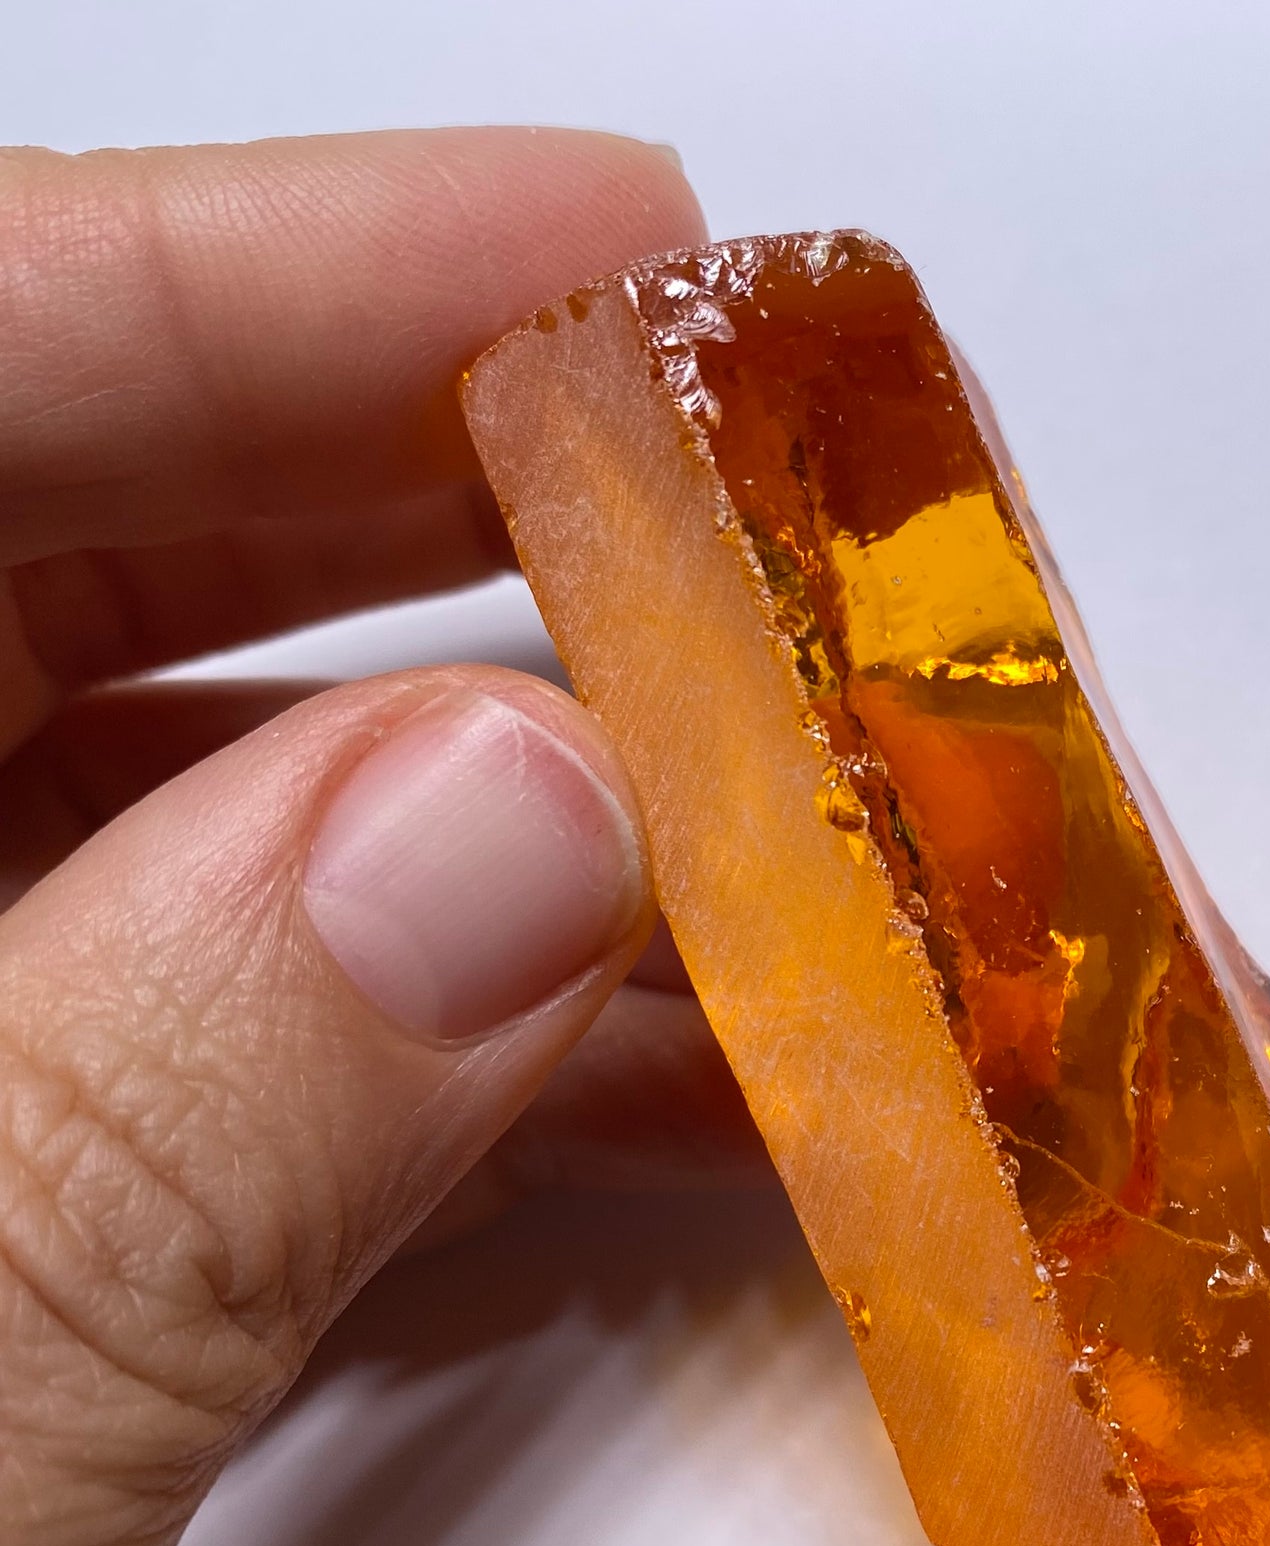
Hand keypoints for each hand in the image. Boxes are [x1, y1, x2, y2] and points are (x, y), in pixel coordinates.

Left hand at [0, 130, 760, 1545]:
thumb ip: (147, 1150)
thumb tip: (520, 826)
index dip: (259, 280)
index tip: (604, 243)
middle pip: (39, 573)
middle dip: (423, 522)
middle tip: (724, 495)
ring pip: (165, 830)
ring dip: (491, 816)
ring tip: (769, 800)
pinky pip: (205, 1047)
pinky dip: (437, 1041)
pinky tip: (654, 1049)